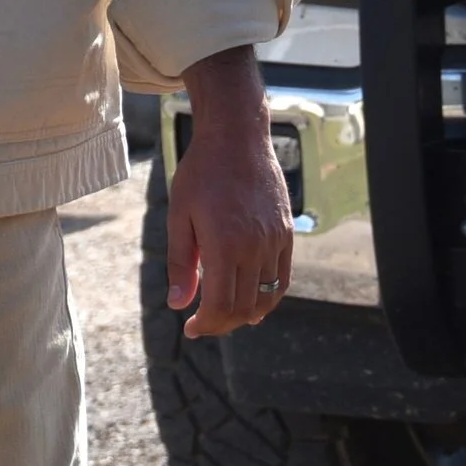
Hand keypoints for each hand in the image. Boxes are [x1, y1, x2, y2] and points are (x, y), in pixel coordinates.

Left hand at [166, 48, 292, 336]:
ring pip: (266, 297)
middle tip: (202, 323)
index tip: (191, 328)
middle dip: (222, 324)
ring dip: (245, 314)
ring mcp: (275, 240)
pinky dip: (268, 297)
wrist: (237, 137)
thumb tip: (179, 304)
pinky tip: (252, 301)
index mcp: (225, 244)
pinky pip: (282, 278)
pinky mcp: (286, 233)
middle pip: (244, 307)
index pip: (221, 306)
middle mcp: (255, 246)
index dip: (206, 325)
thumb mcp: (179, 215)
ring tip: (225, 314)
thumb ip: (180, 263)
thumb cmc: (202, 172)